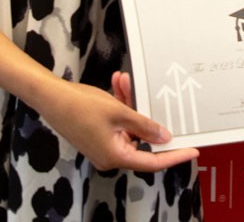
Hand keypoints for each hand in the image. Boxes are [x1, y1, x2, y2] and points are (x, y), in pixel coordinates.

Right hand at [37, 77, 198, 172]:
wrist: (51, 98)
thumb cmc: (81, 106)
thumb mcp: (118, 112)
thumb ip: (144, 125)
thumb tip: (164, 137)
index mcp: (116, 156)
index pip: (152, 161)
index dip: (174, 155)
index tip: (192, 150)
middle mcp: (110, 155)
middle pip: (140, 139)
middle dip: (145, 114)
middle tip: (151, 96)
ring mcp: (103, 145)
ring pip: (128, 126)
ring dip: (130, 103)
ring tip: (125, 81)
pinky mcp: (97, 134)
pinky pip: (117, 122)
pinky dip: (119, 104)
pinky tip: (118, 83)